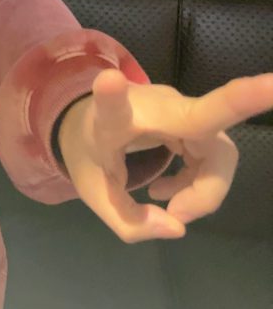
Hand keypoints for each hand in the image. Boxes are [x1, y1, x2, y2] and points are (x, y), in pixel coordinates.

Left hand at [58, 69, 272, 243]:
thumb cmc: (90, 154)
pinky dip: (202, 182)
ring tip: (174, 207)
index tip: (109, 79)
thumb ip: (129, 221)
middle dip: (206, 188)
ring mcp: (175, 103)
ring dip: (204, 190)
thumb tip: (178, 228)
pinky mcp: (192, 113)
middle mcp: (147, 103)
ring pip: (218, 150)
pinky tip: (169, 190)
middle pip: (203, 134)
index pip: (110, 104)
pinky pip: (214, 153)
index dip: (110, 91)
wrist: (90, 123)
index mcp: (108, 120)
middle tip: (177, 214)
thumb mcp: (97, 195)